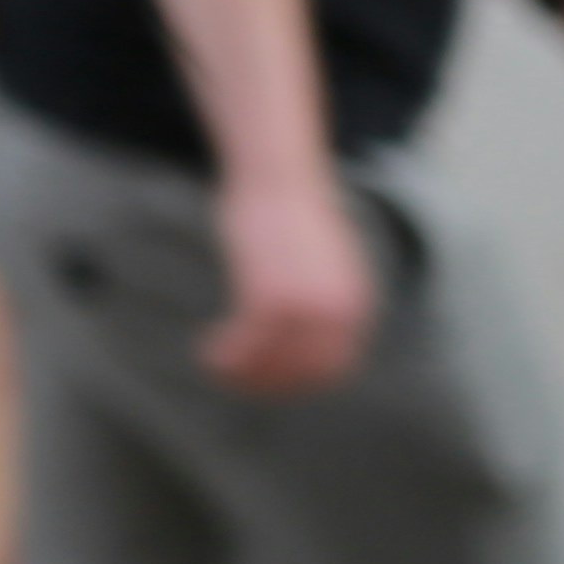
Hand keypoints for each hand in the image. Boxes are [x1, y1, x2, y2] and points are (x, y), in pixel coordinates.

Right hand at [194, 167, 375, 395]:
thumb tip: (306, 333)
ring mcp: (305, 304)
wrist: (279, 178)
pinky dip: (227, 355)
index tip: (267, 381)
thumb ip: (322, 301)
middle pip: (305, 374)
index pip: (334, 369)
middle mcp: (337, 311)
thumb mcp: (321, 266)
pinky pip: (249, 343)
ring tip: (217, 368)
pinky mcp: (270, 294)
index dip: (299, 384)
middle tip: (236, 380)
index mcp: (354, 306)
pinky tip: (209, 351)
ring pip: (275, 363)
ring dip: (242, 375)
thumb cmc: (291, 218)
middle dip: (267, 385)